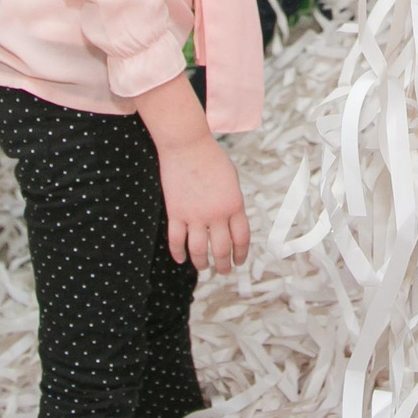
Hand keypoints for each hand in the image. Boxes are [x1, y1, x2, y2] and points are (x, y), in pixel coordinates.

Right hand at [159, 131, 251, 273]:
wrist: (187, 146)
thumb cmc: (211, 158)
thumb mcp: (232, 180)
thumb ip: (233, 204)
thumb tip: (231, 223)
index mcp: (234, 205)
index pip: (241, 239)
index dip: (241, 254)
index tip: (239, 261)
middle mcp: (216, 214)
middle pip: (221, 250)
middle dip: (224, 265)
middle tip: (224, 271)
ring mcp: (194, 215)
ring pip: (199, 250)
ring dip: (202, 264)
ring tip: (203, 268)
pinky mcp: (175, 213)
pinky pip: (176, 240)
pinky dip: (178, 253)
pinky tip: (181, 259)